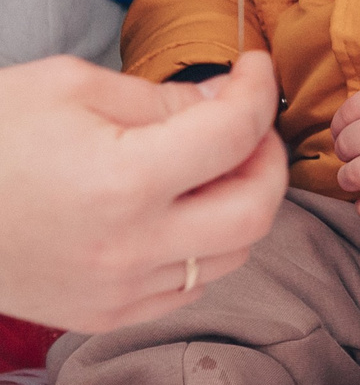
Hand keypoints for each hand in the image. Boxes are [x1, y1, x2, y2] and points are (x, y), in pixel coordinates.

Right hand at [0, 52, 286, 332]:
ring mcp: (116, 291)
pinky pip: (190, 286)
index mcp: (123, 183)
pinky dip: (205, 247)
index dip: (257, 91)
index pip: (234, 134)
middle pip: (256, 211)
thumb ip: (160, 99)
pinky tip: (178, 211)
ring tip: (211, 164)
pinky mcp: (101, 316)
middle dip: (266, 158)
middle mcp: (129, 248)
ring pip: (233, 255)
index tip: (252, 69)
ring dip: (241, 204)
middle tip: (245, 123)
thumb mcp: (68, 88)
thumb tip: (224, 101)